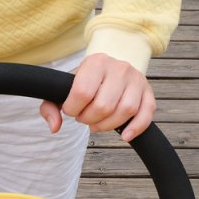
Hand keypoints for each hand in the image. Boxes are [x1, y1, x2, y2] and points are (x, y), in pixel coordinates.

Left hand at [40, 53, 155, 141]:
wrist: (110, 66)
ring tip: (97, 124)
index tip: (71, 110)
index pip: (82, 92)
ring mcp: (136, 79)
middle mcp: (119, 67)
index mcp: (96, 62)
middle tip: (84, 118)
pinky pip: (146, 113)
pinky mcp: (148, 92)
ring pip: (125, 110)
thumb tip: (54, 127)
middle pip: (104, 105)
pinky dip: (136, 128)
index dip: (73, 109)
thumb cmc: (85, 80)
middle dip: (89, 119)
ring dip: (108, 125)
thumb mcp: (64, 87)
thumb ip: (50, 106)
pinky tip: (125, 136)